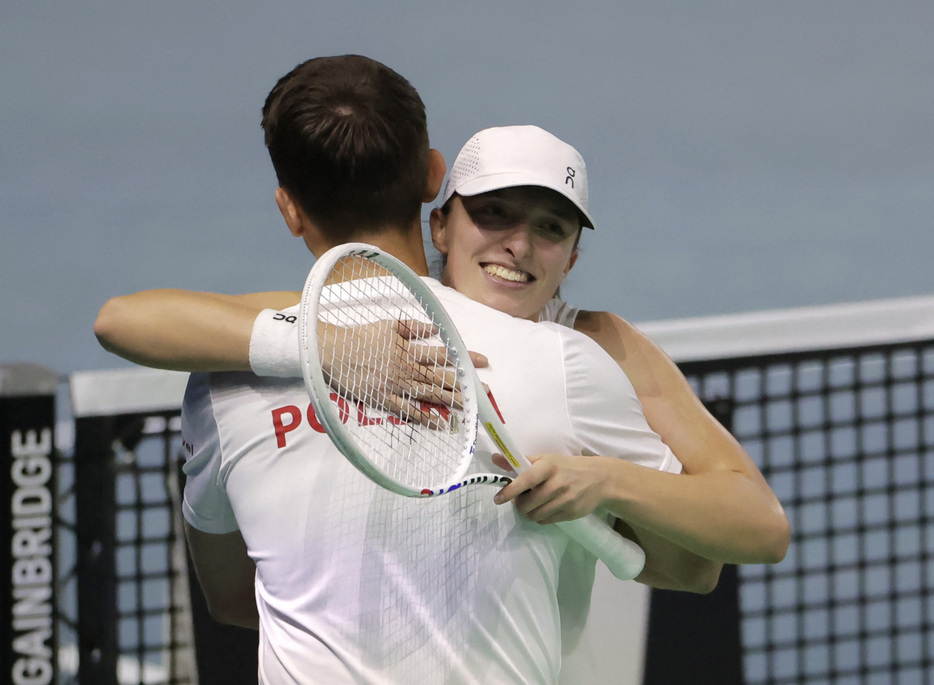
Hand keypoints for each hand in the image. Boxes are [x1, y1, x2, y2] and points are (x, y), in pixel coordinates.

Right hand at [320, 319, 486, 424]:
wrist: (334, 351)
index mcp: (410, 350)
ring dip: (451, 401)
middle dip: (465, 384)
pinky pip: (408, 410)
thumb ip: (413, 327)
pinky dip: (424, 417)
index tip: (483, 361)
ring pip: (429, 395)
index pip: (443, 354)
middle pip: (441, 378)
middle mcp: (407, 369)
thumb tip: (436, 327)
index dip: (464, 358)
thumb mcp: (388, 325)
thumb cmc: (361, 337)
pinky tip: (440, 423)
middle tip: (487, 391)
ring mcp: (397, 386)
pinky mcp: (384, 399)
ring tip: (471, 407)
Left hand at [492, 453, 608, 523]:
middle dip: (519, 504)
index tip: (498, 499)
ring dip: (529, 512)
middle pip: (526, 504)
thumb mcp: (545, 459)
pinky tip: (545, 508)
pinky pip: (545, 521)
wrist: (599, 478)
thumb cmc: (566, 467)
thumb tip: (495, 458)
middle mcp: (557, 483)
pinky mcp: (571, 513)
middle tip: (522, 498)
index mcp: (548, 466)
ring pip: (534, 515)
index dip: (510, 491)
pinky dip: (540, 517)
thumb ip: (520, 462)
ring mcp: (565, 500)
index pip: (525, 480)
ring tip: (533, 504)